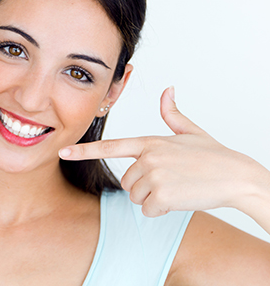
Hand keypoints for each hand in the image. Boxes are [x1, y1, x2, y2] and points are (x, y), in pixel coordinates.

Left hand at [59, 87, 263, 216]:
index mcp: (150, 141)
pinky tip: (179, 198)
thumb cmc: (213, 155)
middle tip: (169, 179)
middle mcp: (148, 157)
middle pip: (126, 181)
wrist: (237, 176)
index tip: (63, 152)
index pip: (110, 146)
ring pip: (136, 196)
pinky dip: (162, 209)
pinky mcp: (162, 195)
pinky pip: (148, 210)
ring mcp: (154, 175)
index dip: (84, 150)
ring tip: (176, 186)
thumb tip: (167, 89)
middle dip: (143, 185)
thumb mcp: (190, 131)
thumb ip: (172, 113)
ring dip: (152, 197)